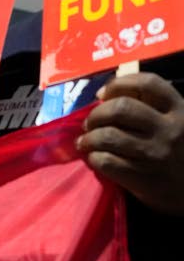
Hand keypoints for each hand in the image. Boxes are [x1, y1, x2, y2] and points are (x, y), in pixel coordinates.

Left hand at [79, 72, 183, 215]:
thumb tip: (103, 95)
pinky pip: (105, 161)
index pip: (148, 83)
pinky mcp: (141, 177)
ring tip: (85, 142)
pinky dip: (93, 158)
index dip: (119, 83)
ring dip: (88, 138)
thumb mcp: (175, 122)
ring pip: (108, 136)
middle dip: (96, 114)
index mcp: (179, 109)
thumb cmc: (178, 152)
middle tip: (89, 123)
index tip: (103, 93)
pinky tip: (94, 158)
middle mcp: (168, 129)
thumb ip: (151, 106)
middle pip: (121, 108)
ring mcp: (154, 153)